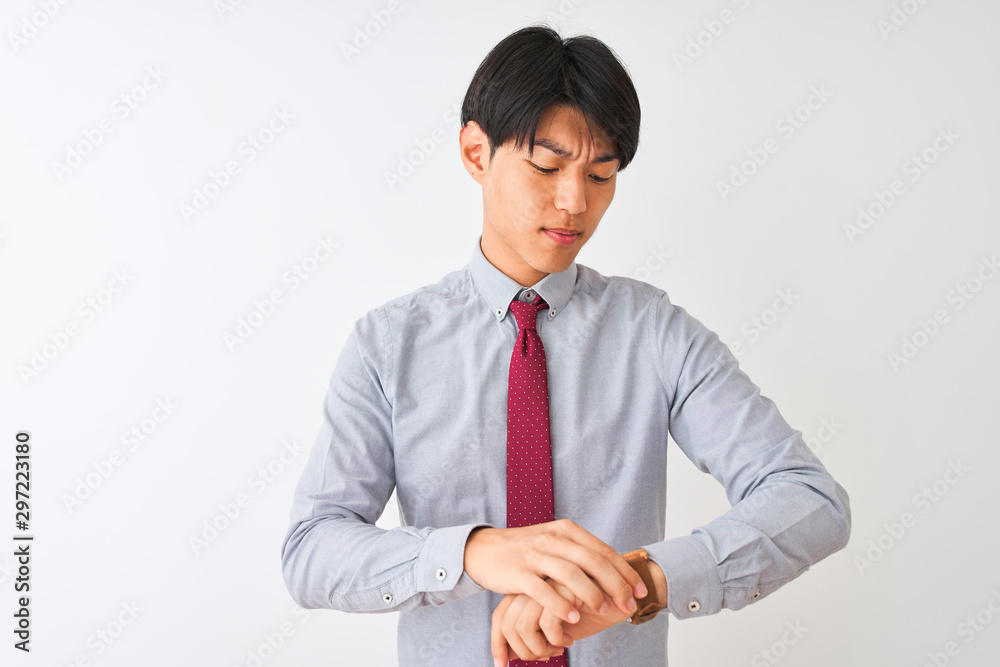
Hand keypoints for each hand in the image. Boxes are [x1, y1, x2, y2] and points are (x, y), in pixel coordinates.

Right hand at [463, 519, 646, 624]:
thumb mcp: (554, 543)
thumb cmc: (526, 550)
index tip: (640, 591)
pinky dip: (561, 605)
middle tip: (629, 606)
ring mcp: (535, 554)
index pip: (603, 551)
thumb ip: (580, 552)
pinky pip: (543, 590)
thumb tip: (615, 569)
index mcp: (566, 530)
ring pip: (571, 574)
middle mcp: (553, 539)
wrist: (484, 549)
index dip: (625, 572)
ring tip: (605, 612)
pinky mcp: (518, 572)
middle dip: (616, 586)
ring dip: (592, 595)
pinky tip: (573, 617)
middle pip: (593, 562)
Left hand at [491, 579, 632, 662]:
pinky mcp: (564, 588)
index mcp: (528, 587)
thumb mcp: (556, 621)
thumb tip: (509, 655)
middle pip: (507, 624)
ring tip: (559, 649)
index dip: (498, 644)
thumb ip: (533, 630)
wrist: (623, 591)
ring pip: (521, 626)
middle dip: (523, 651)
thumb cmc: (588, 608)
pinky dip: (556, 640)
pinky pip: (546, 623)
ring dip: (539, 648)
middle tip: (547, 657)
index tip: (503, 664)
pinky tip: (570, 639)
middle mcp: (533, 582)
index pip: (500, 618)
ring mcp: (547, 583)